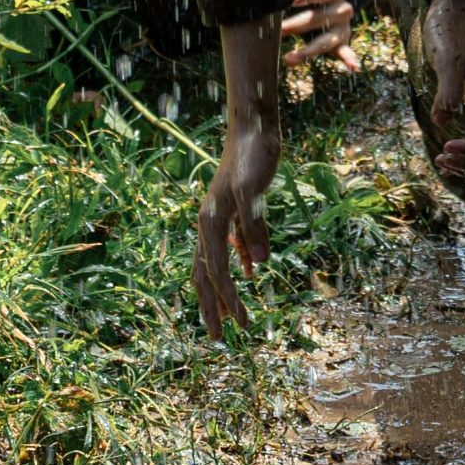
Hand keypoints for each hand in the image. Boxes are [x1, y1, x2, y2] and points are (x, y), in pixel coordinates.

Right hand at [193, 119, 280, 335]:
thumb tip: (258, 266)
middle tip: (221, 339)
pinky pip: (229, 245)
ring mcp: (219, 216)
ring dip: (221, 291)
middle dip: (212, 307)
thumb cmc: (253, 154)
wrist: (253, 125)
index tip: (241, 326)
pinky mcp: (232, 210)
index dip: (228, 300)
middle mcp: (209, 223)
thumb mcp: (255, 188)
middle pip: (205, 274)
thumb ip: (254, 224)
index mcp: (211, 221)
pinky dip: (236, 263)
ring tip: (231, 316)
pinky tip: (251, 273)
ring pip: (214, 263)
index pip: (217, 271)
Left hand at [281, 0, 359, 72]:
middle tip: (280, 29)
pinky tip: (354, 68)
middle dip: (296, 24)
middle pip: (317, 18)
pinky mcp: (342, 43)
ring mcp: (343, 28)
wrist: (335, 7)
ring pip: (325, 40)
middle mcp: (342, 9)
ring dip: (306, 51)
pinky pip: (345, 52)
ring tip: (288, 59)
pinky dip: (350, 59)